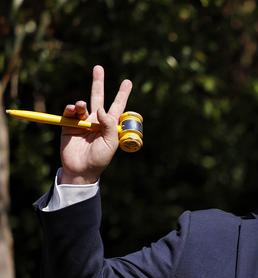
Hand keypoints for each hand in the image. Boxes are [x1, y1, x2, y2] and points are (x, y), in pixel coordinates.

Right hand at [59, 65, 131, 183]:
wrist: (81, 169)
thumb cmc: (100, 159)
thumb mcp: (111, 144)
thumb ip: (109, 126)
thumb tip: (101, 109)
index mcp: (109, 125)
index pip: (117, 107)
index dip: (122, 95)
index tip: (127, 82)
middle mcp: (96, 121)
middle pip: (98, 98)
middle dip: (98, 83)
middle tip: (98, 67)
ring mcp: (82, 122)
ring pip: (83, 105)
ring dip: (82, 103)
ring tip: (81, 106)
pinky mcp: (69, 125)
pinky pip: (70, 112)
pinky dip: (71, 109)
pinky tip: (74, 110)